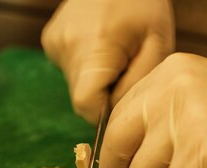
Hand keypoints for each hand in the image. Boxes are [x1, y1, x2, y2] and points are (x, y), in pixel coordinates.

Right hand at [41, 0, 174, 123]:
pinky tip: (99, 42)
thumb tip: (115, 117)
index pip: (86, 105)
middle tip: (125, 68)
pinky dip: (85, 64)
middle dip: (104, 93)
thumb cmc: (144, 5)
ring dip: (96, 78)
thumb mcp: (157, 46)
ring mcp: (54, 43)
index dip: (103, 114)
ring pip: (76, 83)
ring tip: (114, 51)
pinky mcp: (50, 40)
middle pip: (81, 96)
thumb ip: (136, 86)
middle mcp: (67, 48)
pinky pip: (69, 67)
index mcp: (95, 49)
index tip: (121, 102)